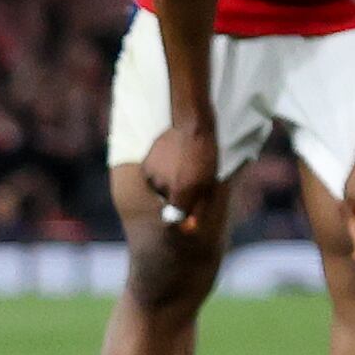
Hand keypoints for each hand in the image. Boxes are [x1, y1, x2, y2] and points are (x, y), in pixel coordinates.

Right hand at [140, 111, 219, 232]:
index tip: (186, 212)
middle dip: (176, 196)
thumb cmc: (206, 155)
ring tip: (181, 166)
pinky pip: (152, 175)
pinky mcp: (145, 163)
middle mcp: (162, 186)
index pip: (172, 219)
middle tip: (189, 178)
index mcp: (180, 194)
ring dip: (167, 182)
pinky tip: (171, 159)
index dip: (180, 216)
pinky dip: (159, 171)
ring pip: (158, 188)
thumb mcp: (208, 183)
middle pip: (166, 201)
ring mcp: (152, 174)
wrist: (192, 126)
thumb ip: (198, 207)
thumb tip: (188, 229)